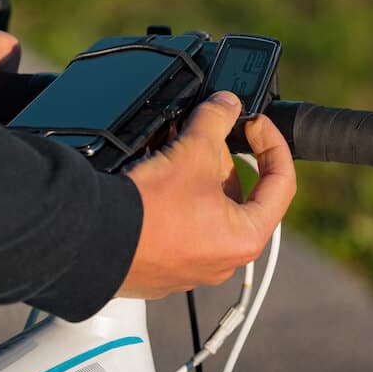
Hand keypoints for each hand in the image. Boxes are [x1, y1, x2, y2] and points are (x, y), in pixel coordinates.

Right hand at [120, 91, 296, 298]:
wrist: (90, 241)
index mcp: (245, 236)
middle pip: (236, 193)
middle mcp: (223, 259)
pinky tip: (152, 177)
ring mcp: (191, 266)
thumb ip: (216, 120)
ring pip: (205, 207)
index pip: (281, 183)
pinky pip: (178, 225)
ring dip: (192, 175)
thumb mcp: (191, 152)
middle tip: (199, 132)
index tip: (255, 124)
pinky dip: (171, 198)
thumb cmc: (149, 209)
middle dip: (219, 157)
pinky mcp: (161, 267)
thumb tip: (226, 104)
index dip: (272, 144)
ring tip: (170, 149)